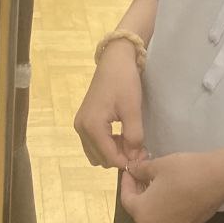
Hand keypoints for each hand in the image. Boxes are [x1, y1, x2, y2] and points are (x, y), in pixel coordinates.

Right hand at [73, 40, 145, 169]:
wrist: (114, 61)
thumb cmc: (124, 82)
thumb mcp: (132, 109)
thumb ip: (134, 136)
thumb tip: (134, 157)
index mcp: (92, 126)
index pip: (109, 157)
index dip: (127, 161)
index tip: (143, 156)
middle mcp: (81, 128)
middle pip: (101, 159)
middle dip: (120, 157)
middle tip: (138, 148)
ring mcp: (80, 125)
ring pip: (96, 154)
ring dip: (113, 152)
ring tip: (130, 140)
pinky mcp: (83, 121)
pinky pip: (93, 143)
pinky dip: (107, 145)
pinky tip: (121, 135)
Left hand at [120, 150, 223, 222]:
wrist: (218, 179)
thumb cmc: (183, 171)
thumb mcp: (157, 166)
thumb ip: (139, 170)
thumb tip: (132, 169)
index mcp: (143, 214)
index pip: (126, 199)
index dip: (126, 182)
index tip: (130, 169)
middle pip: (140, 209)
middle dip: (139, 190)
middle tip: (143, 172)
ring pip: (155, 214)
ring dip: (152, 199)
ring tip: (157, 180)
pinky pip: (170, 218)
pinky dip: (166, 206)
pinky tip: (173, 191)